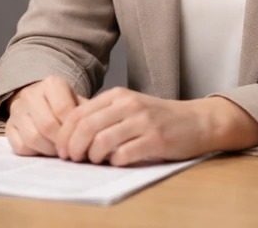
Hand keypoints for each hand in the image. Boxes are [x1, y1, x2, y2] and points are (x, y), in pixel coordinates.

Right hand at [6, 75, 85, 157]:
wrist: (41, 101)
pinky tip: (44, 149)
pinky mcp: (8, 127)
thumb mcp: (78, 103)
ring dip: (49, 150)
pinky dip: (35, 153)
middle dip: (61, 143)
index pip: (64, 109)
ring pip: (32, 138)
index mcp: (51, 83)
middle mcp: (30, 94)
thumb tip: (94, 135)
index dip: (73, 130)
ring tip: (59, 151)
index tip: (81, 140)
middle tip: (71, 150)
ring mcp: (16, 110)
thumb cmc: (65, 105)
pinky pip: (20, 147)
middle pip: (47, 126)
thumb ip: (86, 115)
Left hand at [54, 87, 216, 166]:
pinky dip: (115, 162)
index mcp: (118, 95)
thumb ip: (105, 115)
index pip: (79, 112)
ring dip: (92, 156)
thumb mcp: (129, 107)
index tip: (62, 149)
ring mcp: (143, 121)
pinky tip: (117, 162)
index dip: (65, 134)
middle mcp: (129, 105)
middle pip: (86, 126)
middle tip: (72, 159)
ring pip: (102, 140)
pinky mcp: (156, 140)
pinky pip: (125, 154)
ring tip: (94, 161)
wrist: (196, 121)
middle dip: (73, 146)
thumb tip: (72, 135)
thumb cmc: (158, 118)